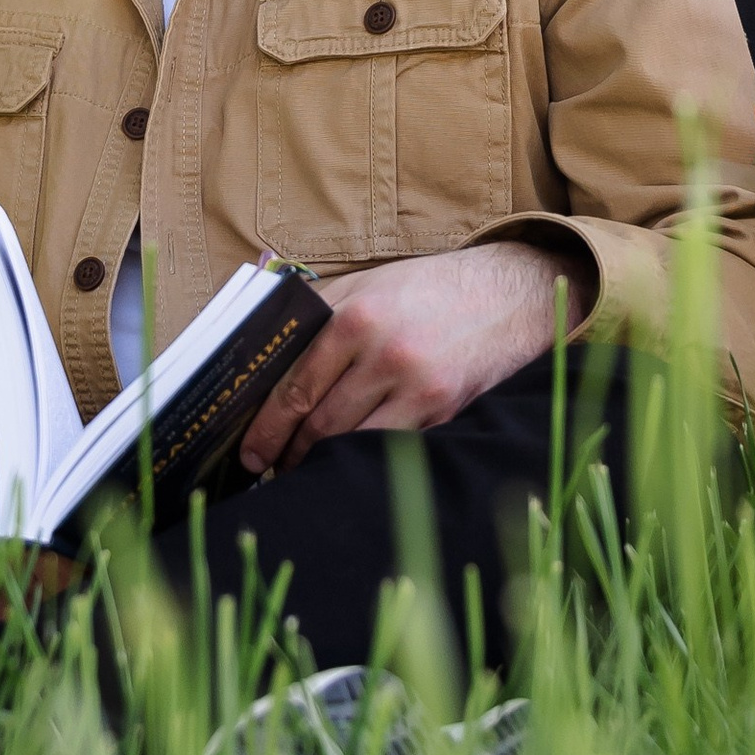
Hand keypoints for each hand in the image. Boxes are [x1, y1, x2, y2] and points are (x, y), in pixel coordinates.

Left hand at [237, 241, 587, 477]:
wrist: (505, 295)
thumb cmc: (425, 290)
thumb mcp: (367, 285)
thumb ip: (318, 316)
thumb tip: (266, 357)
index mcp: (355, 317)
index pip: (295, 384)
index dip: (266, 425)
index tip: (249, 449)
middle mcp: (384, 352)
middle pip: (319, 421)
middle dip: (287, 451)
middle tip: (267, 467)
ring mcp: (416, 386)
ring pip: (352, 442)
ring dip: (322, 462)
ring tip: (303, 469)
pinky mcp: (442, 409)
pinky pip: (390, 447)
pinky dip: (363, 460)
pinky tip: (349, 463)